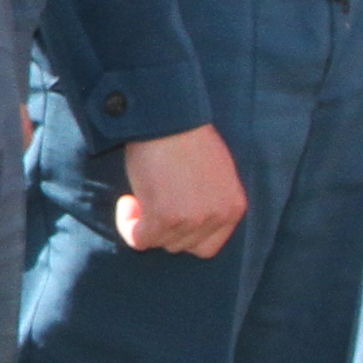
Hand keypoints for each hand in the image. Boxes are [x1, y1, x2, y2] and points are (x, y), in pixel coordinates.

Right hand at [114, 126, 247, 256]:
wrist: (168, 116)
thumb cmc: (186, 134)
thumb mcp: (215, 172)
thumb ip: (209, 199)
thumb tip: (187, 217)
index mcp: (234, 207)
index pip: (208, 245)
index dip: (185, 234)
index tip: (171, 216)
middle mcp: (217, 217)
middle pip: (182, 246)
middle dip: (164, 228)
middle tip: (152, 200)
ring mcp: (191, 220)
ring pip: (160, 242)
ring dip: (146, 223)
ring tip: (141, 195)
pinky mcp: (164, 218)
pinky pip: (139, 238)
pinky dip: (128, 225)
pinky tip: (127, 202)